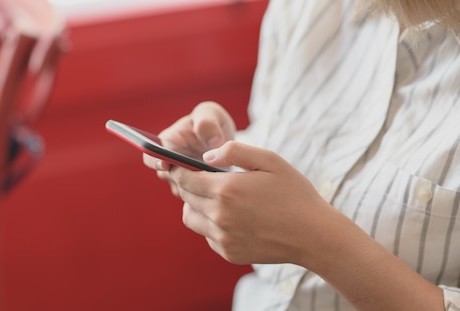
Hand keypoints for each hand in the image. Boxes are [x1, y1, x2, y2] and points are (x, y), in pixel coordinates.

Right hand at [143, 101, 235, 195]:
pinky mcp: (192, 192)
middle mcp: (168, 164)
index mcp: (166, 143)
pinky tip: (220, 184)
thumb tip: (213, 142)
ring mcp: (179, 180)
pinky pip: (196, 198)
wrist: (224, 142)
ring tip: (216, 174)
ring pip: (183, 190)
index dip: (155, 161)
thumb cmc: (212, 123)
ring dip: (198, 185)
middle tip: (204, 171)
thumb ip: (208, 123)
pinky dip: (206, 192)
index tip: (167, 164)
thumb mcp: (211, 114)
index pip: (149, 155)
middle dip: (184, 176)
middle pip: (168, 177)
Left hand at [170, 141, 334, 264]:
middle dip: (186, 184)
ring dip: (195, 205)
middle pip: (185, 196)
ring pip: (190, 217)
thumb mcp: (269, 160)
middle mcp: (219, 215)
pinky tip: (230, 216)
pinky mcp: (228, 252)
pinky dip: (210, 224)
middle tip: (197, 177)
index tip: (175, 163)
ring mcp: (222, 236)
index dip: (177, 168)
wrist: (314, 235)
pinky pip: (206, 234)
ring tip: (214, 197)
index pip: (184, 178)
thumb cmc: (294, 193)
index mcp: (226, 189)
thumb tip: (206, 156)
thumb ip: (234, 151)